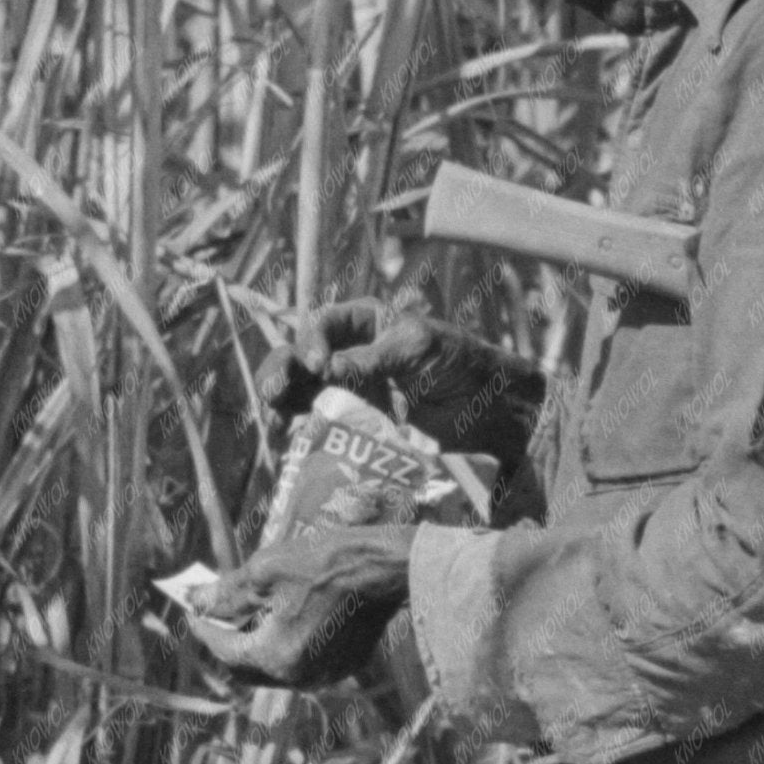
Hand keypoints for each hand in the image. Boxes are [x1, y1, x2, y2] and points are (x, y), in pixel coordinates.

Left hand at [185, 517, 415, 689]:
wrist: (388, 567)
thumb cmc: (326, 562)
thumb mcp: (266, 570)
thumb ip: (226, 593)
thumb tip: (194, 599)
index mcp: (275, 656)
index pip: (223, 649)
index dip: (203, 627)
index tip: (193, 608)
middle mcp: (298, 677)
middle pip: (246, 668)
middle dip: (228, 641)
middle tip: (219, 613)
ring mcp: (325, 674)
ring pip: (275, 669)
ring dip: (257, 646)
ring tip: (252, 613)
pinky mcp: (345, 664)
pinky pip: (303, 663)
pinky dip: (287, 646)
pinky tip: (288, 616)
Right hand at [258, 289, 542, 462]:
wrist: (490, 408)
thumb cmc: (461, 362)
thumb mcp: (420, 348)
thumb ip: (374, 358)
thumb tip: (324, 369)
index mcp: (365, 322)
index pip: (323, 324)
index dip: (311, 341)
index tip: (316, 366)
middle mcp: (350, 352)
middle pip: (301, 357)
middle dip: (283, 371)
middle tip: (273, 394)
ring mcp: (350, 388)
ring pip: (302, 391)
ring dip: (283, 403)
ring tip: (275, 423)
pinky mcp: (355, 422)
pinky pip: (319, 422)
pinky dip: (301, 429)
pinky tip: (290, 441)